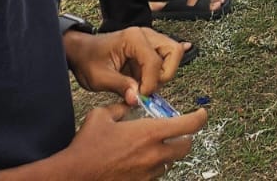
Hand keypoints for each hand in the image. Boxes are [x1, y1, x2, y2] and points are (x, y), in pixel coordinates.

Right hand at [64, 101, 206, 180]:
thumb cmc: (87, 146)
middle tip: (177, 132)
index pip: (189, 125)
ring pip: (170, 163)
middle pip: (186, 147)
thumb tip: (129, 102)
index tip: (202, 113)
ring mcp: (149, 173)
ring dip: (167, 154)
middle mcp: (155, 154)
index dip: (200, 117)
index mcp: (150, 133)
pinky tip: (139, 162)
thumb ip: (121, 107)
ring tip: (152, 147)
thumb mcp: (102, 116)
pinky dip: (153, 167)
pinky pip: (156, 175)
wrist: (74, 175)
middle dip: (185, 138)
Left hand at [65, 26, 191, 103]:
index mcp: (133, 38)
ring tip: (146, 84)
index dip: (151, 82)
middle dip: (165, 74)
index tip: (141, 96)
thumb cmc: (87, 60)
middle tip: (148, 88)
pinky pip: (166, 56)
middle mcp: (145, 35)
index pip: (154, 61)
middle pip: (173, 52)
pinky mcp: (149, 49)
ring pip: (174, 53)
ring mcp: (149, 40)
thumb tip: (137, 99)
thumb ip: (120, 86)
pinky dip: (166, 66)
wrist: (80, 52)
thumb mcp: (99, 77)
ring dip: (164, 73)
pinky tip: (170, 67)